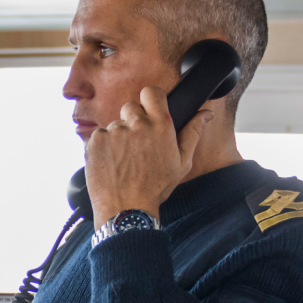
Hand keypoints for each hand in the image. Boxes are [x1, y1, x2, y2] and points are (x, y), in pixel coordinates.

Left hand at [83, 86, 211, 227]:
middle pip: (130, 107)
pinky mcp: (96, 141)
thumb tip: (206, 114)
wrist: (126, 210)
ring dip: (118, 137)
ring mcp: (114, 132)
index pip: (151, 92)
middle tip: (136, 146)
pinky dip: (103, 147)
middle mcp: (136, 124)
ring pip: (115, 125)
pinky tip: (111, 164)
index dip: (149, 100)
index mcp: (160, 125)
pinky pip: (99, 136)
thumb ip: (192, 133)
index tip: (149, 111)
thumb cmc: (155, 188)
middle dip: (133, 121)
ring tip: (124, 161)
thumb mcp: (182, 163)